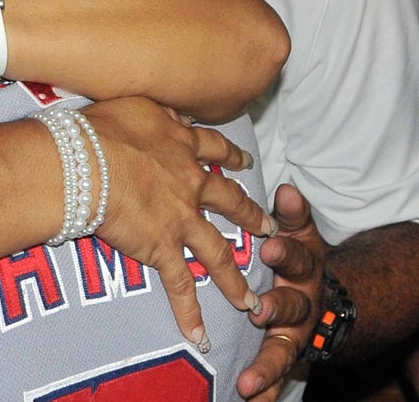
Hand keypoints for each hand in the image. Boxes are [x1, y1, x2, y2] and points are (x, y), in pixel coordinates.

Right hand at [85, 98, 277, 352]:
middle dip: (250, 215)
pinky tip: (199, 336)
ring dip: (234, 277)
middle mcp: (189, 183)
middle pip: (228, 200)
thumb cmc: (99, 129)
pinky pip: (180, 287)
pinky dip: (190, 312)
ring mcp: (180, 218)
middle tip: (267, 225)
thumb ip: (156, 111)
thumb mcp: (134, 105)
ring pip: (217, 252)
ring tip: (250, 298)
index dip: (230, 157)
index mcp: (180, 146)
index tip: (243, 162)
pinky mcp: (162, 248)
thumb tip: (167, 111)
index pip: (214, 150)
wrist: (86, 162)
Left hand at [237, 184, 325, 399]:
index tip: (268, 245)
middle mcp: (302, 303)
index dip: (284, 250)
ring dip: (265, 365)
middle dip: (276, 308)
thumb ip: (291, 215)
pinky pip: (274, 375)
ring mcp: (294, 333)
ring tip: (245, 381)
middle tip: (258, 310)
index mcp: (302, 268)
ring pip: (282, 350)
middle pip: (291, 307)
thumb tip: (287, 189)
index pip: (295, 256)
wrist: (325, 295)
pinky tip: (248, 400)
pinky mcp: (283, 355)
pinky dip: (264, 390)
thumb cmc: (296, 255)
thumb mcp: (299, 232)